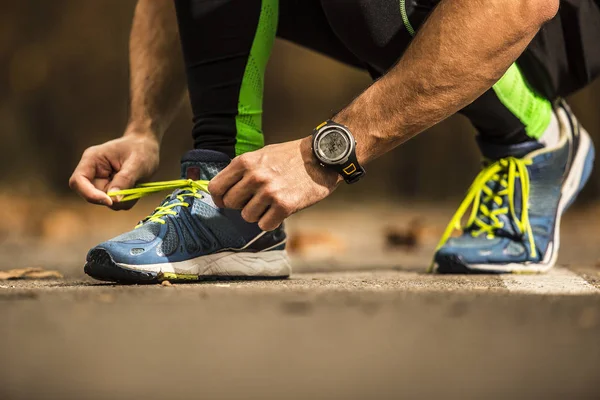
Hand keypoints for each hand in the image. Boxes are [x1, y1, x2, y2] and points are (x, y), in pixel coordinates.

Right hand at [69, 132, 159, 209]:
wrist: (147, 147)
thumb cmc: (142, 149)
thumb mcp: (137, 163)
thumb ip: (125, 180)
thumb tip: (114, 200)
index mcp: (92, 160)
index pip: (78, 181)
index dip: (90, 194)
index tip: (109, 200)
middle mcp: (93, 172)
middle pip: (92, 195)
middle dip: (112, 197)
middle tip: (132, 188)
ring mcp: (101, 183)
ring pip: (107, 202)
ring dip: (123, 199)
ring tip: (136, 183)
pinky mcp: (111, 190)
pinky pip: (117, 203)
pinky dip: (128, 199)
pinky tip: (136, 186)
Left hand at [209, 137, 339, 230]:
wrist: (321, 157)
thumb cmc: (291, 156)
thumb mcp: (261, 154)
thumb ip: (242, 170)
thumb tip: (223, 190)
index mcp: (245, 162)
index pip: (216, 188)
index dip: (219, 198)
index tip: (225, 202)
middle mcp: (255, 176)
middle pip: (231, 204)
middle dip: (241, 205)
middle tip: (255, 200)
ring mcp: (269, 191)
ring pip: (247, 216)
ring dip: (258, 213)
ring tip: (271, 203)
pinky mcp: (284, 205)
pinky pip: (264, 224)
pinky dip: (270, 221)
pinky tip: (279, 211)